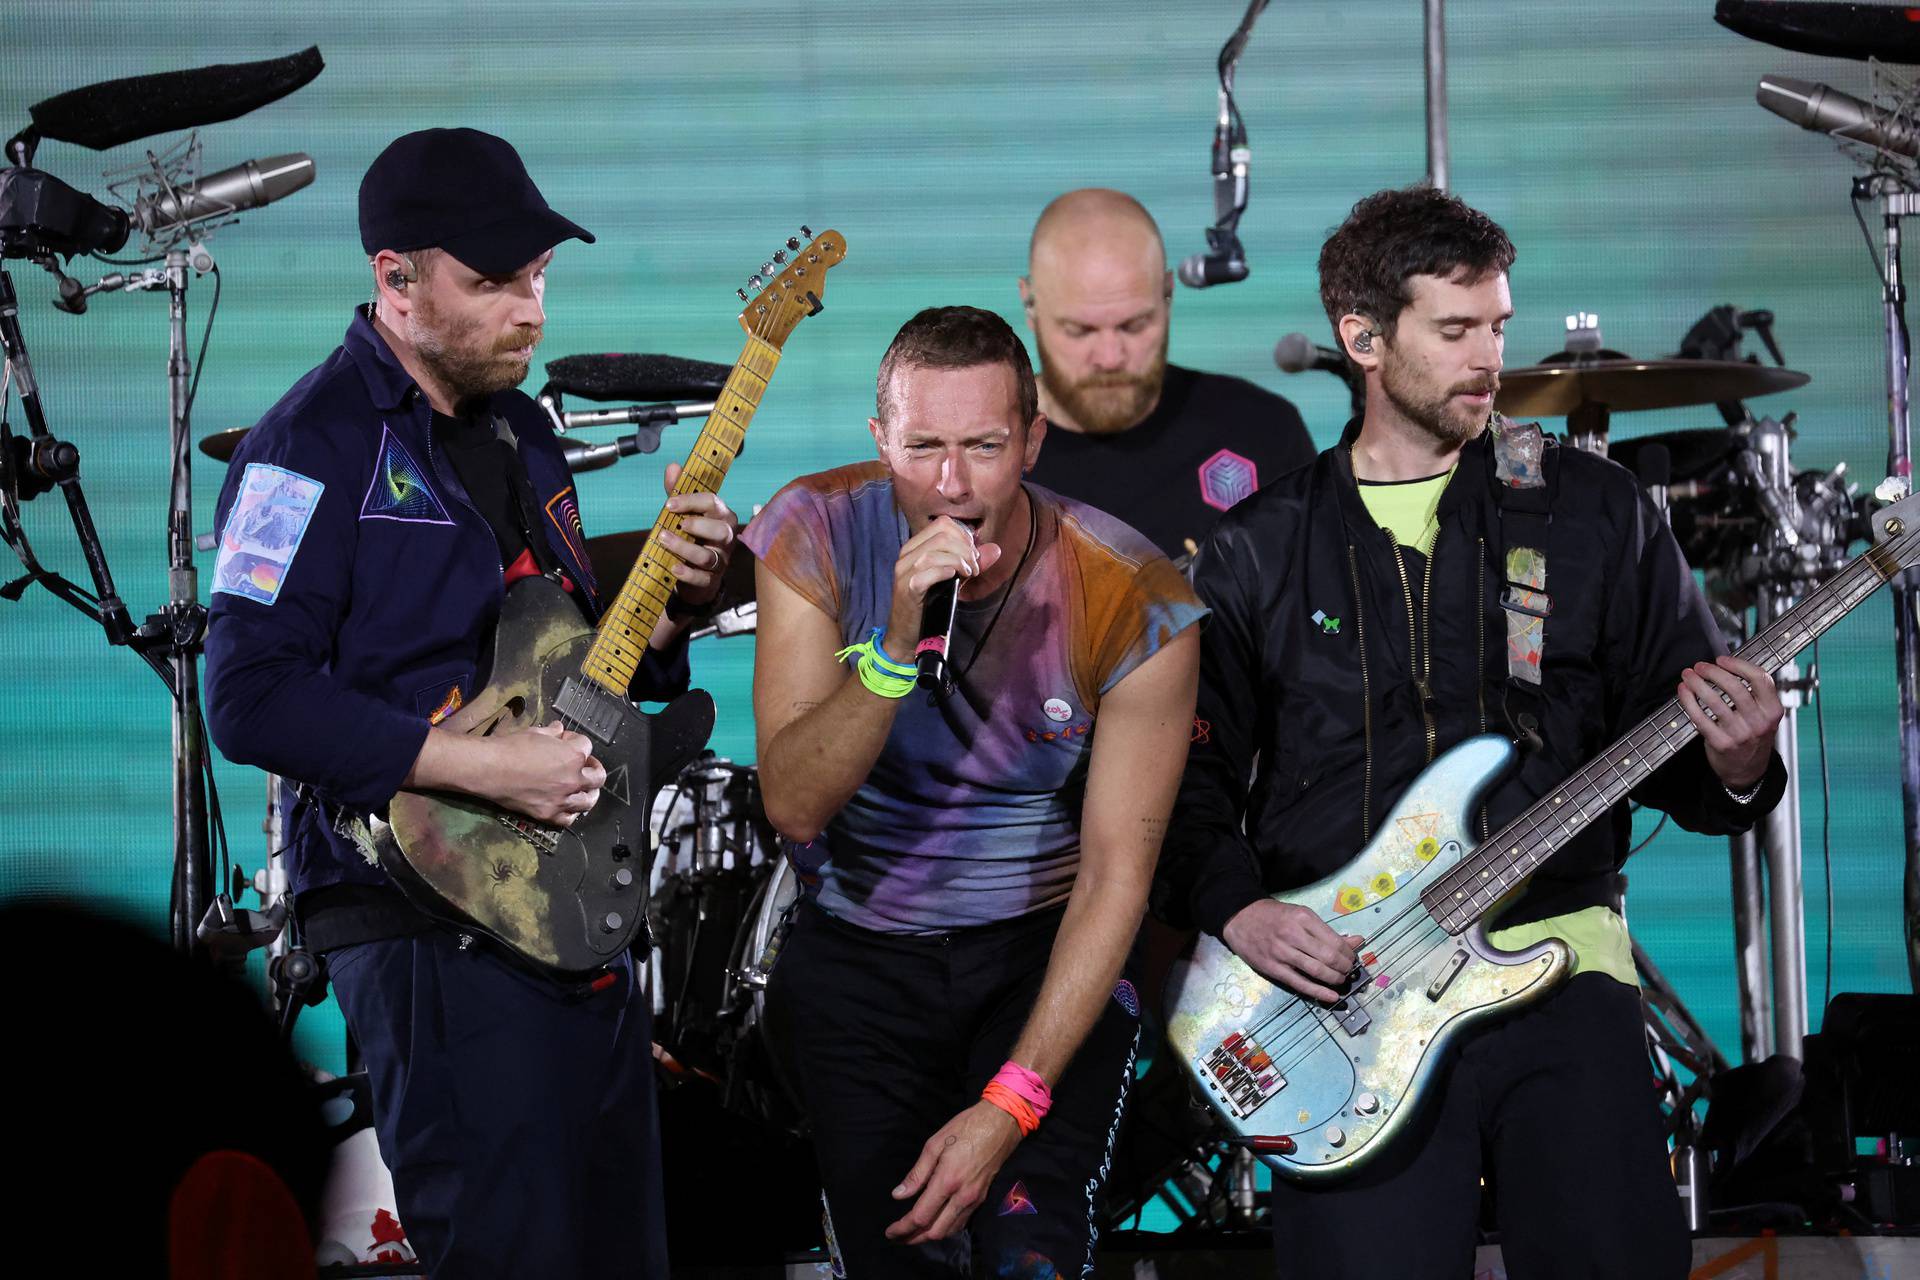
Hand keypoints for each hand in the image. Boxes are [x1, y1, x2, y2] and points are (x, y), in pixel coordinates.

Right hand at [487, 720, 604, 825]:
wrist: (489, 769)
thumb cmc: (511, 747)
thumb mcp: (535, 732)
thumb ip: (552, 733)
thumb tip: (559, 729)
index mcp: (573, 755)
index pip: (587, 747)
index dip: (576, 741)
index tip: (566, 741)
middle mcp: (573, 779)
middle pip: (598, 776)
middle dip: (593, 767)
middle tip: (584, 765)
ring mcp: (562, 799)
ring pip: (589, 800)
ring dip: (589, 792)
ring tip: (583, 787)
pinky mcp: (549, 814)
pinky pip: (569, 818)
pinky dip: (571, 812)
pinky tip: (568, 805)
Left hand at [657, 462, 738, 608]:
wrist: (696, 572)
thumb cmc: (692, 536)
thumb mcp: (684, 512)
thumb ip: (678, 491)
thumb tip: (673, 466)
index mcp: (722, 516)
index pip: (713, 503)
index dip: (691, 501)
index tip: (669, 503)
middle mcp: (726, 538)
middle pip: (720, 530)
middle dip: (697, 525)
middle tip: (675, 524)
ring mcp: (721, 560)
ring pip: (708, 556)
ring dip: (684, 548)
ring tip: (663, 540)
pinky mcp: (711, 580)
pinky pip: (702, 578)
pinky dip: (687, 573)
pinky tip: (672, 567)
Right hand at [885, 516, 1001, 649]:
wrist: (907, 634)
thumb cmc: (928, 605)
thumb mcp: (953, 580)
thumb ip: (972, 563)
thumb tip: (995, 550)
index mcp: (915, 547)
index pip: (942, 524)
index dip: (963, 535)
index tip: (973, 554)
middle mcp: (907, 555)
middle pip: (942, 534)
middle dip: (965, 549)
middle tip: (974, 568)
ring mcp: (905, 571)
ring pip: (936, 551)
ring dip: (959, 561)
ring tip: (968, 574)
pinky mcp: (907, 588)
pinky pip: (928, 571)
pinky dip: (946, 571)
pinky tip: (955, 579)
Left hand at [885, 1100, 1023, 1244]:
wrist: (1000, 1125)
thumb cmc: (965, 1128)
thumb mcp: (934, 1144)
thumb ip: (917, 1174)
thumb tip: (898, 1195)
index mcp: (947, 1181)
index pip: (921, 1216)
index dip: (903, 1228)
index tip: (890, 1232)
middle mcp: (962, 1196)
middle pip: (935, 1232)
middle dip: (914, 1238)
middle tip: (897, 1237)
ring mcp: (974, 1200)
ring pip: (949, 1231)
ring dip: (929, 1237)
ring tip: (913, 1234)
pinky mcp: (981, 1198)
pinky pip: (961, 1222)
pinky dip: (945, 1229)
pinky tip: (935, 1224)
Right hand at [1221, 899, 1363, 1002]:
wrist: (1240, 917)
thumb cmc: (1274, 915)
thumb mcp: (1301, 916)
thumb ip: (1328, 931)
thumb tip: (1358, 941)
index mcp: (1303, 918)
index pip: (1335, 941)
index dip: (1349, 954)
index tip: (1352, 958)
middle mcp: (1293, 934)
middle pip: (1329, 957)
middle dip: (1344, 968)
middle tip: (1348, 971)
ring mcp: (1282, 953)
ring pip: (1317, 971)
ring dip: (1335, 979)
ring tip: (1340, 980)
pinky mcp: (1273, 968)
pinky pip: (1300, 983)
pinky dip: (1319, 992)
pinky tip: (1331, 996)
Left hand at [1676, 654, 1781, 790]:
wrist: (1748, 770)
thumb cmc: (1752, 736)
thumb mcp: (1764, 716)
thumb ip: (1753, 694)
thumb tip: (1726, 667)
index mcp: (1773, 710)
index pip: (1760, 679)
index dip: (1739, 665)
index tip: (1722, 659)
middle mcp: (1759, 722)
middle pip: (1736, 688)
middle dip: (1713, 672)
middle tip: (1700, 666)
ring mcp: (1740, 734)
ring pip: (1715, 701)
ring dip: (1697, 684)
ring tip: (1688, 676)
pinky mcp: (1721, 743)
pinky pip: (1701, 718)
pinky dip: (1689, 701)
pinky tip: (1684, 692)